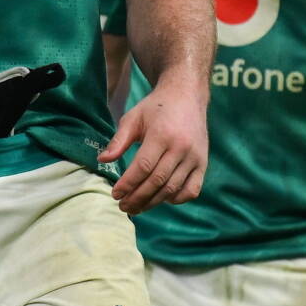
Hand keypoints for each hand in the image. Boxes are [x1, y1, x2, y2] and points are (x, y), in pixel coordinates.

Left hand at [99, 78, 207, 213]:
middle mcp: (181, 148)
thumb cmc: (155, 108)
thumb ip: (118, 141)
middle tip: (123, 206)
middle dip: (138, 197)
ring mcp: (195, 157)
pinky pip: (192, 190)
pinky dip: (177, 199)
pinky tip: (161, 200)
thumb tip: (102, 160)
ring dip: (153, 202)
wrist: (186, 96)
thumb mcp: (133, 118)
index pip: (143, 167)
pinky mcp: (203, 163)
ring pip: (173, 188)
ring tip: (136, 208)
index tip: (115, 194)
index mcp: (161, 135)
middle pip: (157, 181)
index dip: (128, 184)